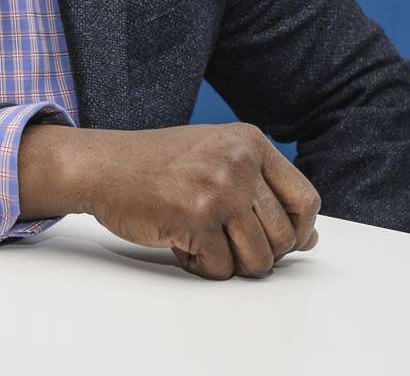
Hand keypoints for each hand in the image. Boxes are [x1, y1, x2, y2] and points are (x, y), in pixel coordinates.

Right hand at [19, 122, 319, 279]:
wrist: (101, 165)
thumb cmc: (155, 164)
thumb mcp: (215, 157)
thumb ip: (261, 189)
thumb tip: (308, 238)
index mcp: (249, 142)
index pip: (305, 199)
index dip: (298, 231)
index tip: (280, 240)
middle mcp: (238, 161)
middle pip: (283, 236)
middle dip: (260, 253)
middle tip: (229, 245)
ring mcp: (218, 189)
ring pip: (258, 258)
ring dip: (232, 264)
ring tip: (205, 244)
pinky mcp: (194, 217)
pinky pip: (220, 267)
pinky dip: (201, 266)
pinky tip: (181, 243)